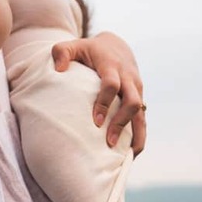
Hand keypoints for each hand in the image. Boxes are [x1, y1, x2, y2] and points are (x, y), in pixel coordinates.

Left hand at [52, 32, 146, 155]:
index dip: (105, 102)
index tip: (95, 121)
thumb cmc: (89, 50)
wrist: (116, 47)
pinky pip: (143, 119)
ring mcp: (137, 89)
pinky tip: (131, 154)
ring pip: (142, 113)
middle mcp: (128, 78)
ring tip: (127, 156)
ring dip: (136, 135)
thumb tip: (58, 69)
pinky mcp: (140, 98)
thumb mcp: (74, 45)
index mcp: (112, 65)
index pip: (112, 85)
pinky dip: (139, 136)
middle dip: (122, 123)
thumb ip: (62, 52)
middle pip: (132, 102)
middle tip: (109, 142)